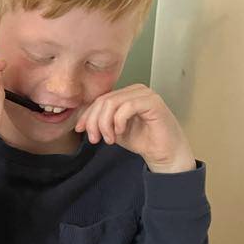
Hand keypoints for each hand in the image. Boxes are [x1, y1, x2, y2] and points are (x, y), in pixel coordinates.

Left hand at [74, 85, 195, 173]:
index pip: (100, 99)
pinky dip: (119, 121)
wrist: (163, 153)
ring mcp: (145, 94)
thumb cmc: (142, 140)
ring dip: (105, 123)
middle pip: (104, 100)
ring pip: (113, 102)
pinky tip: (120, 132)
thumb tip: (81, 120)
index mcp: (126, 94)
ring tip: (109, 139)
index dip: (87, 114)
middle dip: (94, 121)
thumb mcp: (113, 130)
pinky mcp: (153, 102)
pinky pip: (128, 106)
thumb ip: (100, 121)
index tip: (80, 130)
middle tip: (95, 139)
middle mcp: (135, 90)